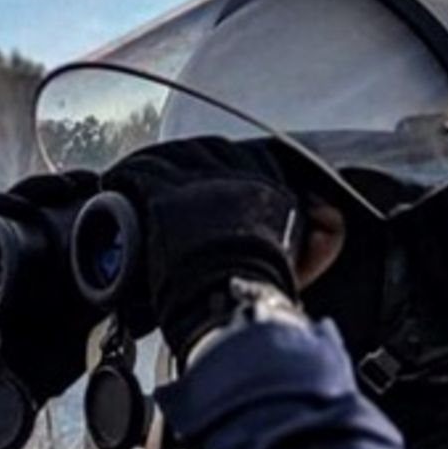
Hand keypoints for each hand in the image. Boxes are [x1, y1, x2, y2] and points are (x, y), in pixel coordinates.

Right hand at [0, 171, 106, 401]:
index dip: (79, 193)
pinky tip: (19, 206)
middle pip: (32, 200)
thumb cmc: (36, 362)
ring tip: (62, 187)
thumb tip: (156, 307)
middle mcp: (7, 250)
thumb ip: (110, 315)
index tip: (107, 186)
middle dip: (61, 185)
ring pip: (5, 203)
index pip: (56, 211)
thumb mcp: (81, 330)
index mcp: (37, 260)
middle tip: (89, 181)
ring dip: (34, 190)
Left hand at [101, 137, 303, 362]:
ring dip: (158, 164)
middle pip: (206, 152)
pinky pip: (139, 171)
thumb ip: (320, 238)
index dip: (221, 165)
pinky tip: (117, 179)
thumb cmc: (262, 289)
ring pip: (172, 156)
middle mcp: (233, 175)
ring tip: (141, 173)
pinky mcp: (163, 195)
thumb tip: (330, 215)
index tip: (208, 173)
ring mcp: (195, 182)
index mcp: (267, 185)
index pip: (242, 157)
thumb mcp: (302, 261)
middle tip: (174, 173)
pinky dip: (125, 175)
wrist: (231, 297)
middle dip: (190, 160)